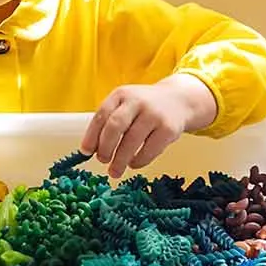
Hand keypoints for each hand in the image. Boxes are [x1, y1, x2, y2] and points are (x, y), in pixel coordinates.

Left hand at [81, 74, 217, 178]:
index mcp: (121, 95)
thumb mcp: (125, 104)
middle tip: (102, 161)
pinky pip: (150, 150)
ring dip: (120, 160)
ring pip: (132, 141)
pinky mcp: (169, 129)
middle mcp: (137, 101)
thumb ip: (108, 121)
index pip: (101, 115)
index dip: (92, 136)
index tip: (86, 152)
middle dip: (105, 147)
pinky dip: (139, 161)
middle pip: (115, 127)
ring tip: (114, 171)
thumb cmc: (144, 107)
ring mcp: (154, 114)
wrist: (179, 100)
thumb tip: (90, 150)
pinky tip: (133, 164)